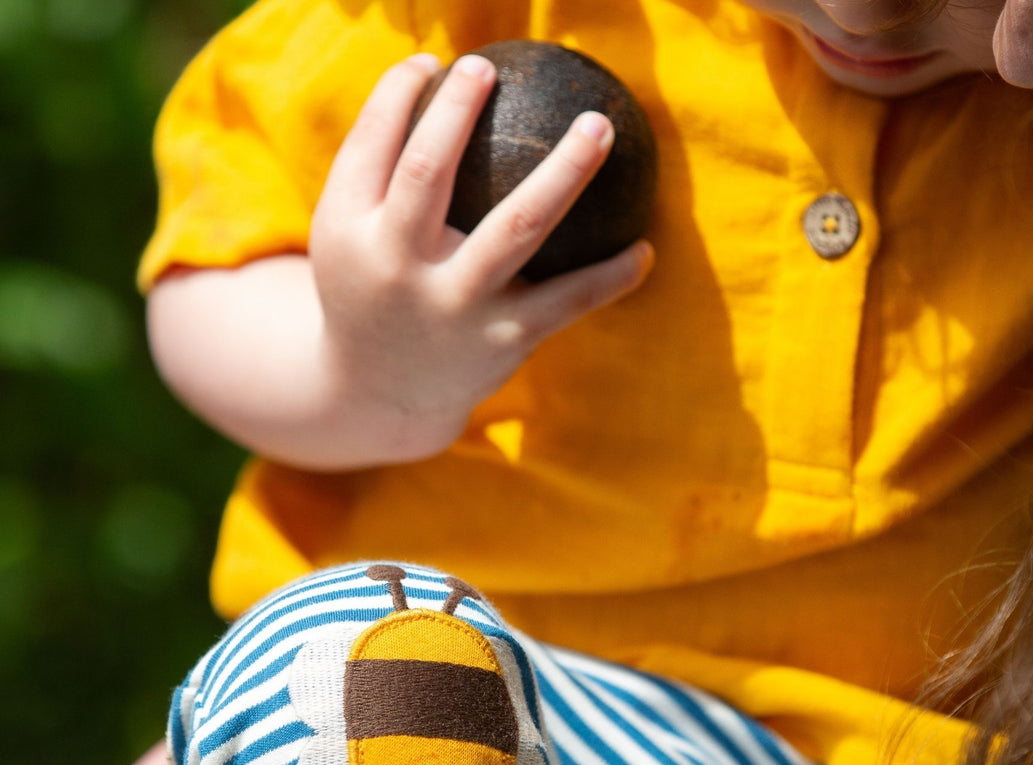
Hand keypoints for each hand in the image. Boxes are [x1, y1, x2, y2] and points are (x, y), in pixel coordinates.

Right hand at [308, 52, 654, 457]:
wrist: (380, 393)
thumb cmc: (372, 290)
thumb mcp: (349, 237)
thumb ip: (378, 171)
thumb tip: (436, 80)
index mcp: (348, 231)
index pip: (373, 142)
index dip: (400, 93)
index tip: (435, 63)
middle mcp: (398, 267)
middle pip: (429, 170)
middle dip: (458, 110)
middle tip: (488, 68)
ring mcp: (455, 305)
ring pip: (518, 224)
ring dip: (565, 170)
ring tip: (598, 127)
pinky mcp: (503, 339)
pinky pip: (568, 299)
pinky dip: (611, 275)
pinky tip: (644, 251)